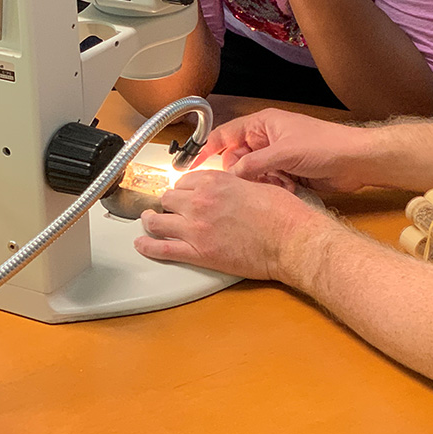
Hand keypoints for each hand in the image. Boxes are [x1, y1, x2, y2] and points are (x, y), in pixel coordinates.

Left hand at [134, 169, 323, 281]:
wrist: (291, 240)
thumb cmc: (283, 214)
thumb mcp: (259, 185)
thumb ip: (237, 185)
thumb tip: (233, 189)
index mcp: (217, 181)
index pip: (185, 180)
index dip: (184, 187)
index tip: (184, 192)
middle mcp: (201, 201)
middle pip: (169, 198)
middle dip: (169, 202)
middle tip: (171, 208)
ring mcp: (196, 228)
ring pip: (158, 221)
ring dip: (152, 220)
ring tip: (150, 221)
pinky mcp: (198, 253)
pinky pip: (162, 249)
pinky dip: (147, 246)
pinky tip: (141, 243)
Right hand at [193, 109, 366, 192]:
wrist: (355, 161)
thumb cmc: (325, 146)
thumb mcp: (284, 153)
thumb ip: (252, 164)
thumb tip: (230, 175)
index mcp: (263, 123)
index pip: (225, 134)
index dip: (206, 150)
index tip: (190, 167)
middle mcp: (267, 138)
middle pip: (236, 159)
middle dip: (242, 174)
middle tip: (251, 181)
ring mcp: (277, 156)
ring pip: (251, 175)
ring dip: (261, 183)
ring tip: (279, 182)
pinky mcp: (286, 172)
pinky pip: (267, 184)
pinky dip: (273, 188)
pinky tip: (289, 187)